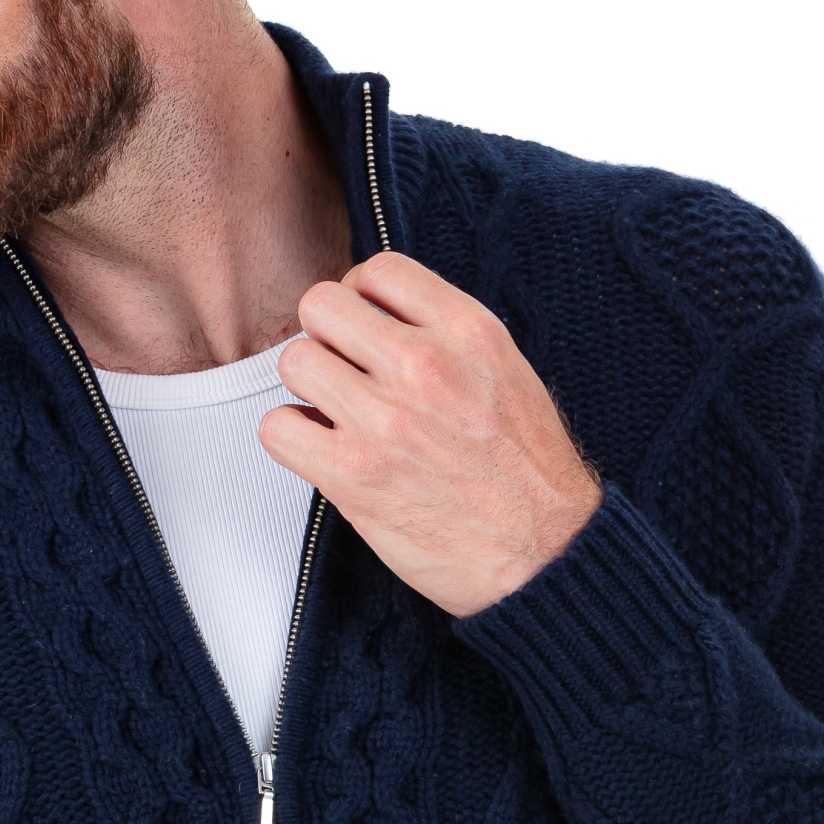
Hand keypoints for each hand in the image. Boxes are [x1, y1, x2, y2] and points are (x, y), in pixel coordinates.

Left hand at [263, 252, 600, 616]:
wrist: (546, 553)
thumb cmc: (530, 474)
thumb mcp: (508, 373)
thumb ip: (447, 335)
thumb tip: (382, 316)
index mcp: (468, 332)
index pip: (378, 270)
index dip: (361, 294)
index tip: (366, 324)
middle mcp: (424, 366)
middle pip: (321, 305)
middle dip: (326, 335)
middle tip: (344, 369)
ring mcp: (385, 420)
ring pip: (294, 360)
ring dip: (307, 386)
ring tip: (336, 412)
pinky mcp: (354, 476)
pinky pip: (277, 428)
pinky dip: (291, 437)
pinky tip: (322, 449)